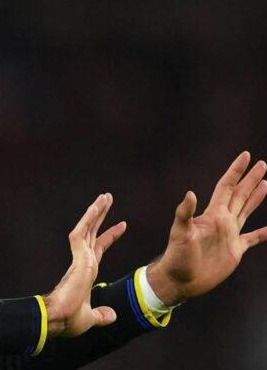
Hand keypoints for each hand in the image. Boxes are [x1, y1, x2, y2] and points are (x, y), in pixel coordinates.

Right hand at [45, 193, 126, 337]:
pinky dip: (88, 219)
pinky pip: (82, 233)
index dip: (110, 236)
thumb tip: (113, 316)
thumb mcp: (91, 318)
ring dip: (96, 211)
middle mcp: (83, 262)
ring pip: (88, 228)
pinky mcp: (78, 258)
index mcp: (86, 272)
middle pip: (93, 232)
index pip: (99, 248)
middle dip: (101, 216)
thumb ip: (102, 315)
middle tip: (108, 198)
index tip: (123, 224)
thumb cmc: (69, 320)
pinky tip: (95, 207)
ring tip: (105, 196)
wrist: (59, 319)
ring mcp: (80, 258)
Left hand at [147, 151, 266, 305]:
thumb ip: (185, 214)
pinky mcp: (234, 251)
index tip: (246, 155)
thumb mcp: (180, 233)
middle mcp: (222, 221)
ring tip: (265, 183)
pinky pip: (252, 239)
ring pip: (246, 211)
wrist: (180, 279)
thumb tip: (190, 193)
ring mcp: (229, 235)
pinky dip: (262, 234)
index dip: (236, 171)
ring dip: (256, 197)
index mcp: (212, 214)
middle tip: (262, 164)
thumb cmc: (177, 256)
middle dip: (250, 179)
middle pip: (240, 195)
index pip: (226, 186)